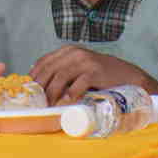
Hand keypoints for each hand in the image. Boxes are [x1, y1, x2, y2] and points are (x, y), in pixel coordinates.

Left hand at [29, 45, 157, 104]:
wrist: (127, 75)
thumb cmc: (101, 75)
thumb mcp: (80, 68)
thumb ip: (64, 72)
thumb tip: (43, 88)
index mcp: (67, 51)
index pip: (43, 62)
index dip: (35, 77)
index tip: (30, 92)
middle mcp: (74, 53)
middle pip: (49, 69)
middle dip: (41, 87)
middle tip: (38, 103)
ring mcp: (84, 61)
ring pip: (60, 76)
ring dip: (52, 93)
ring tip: (49, 106)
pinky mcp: (94, 72)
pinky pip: (77, 84)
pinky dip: (69, 95)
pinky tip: (66, 103)